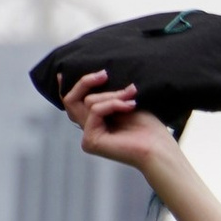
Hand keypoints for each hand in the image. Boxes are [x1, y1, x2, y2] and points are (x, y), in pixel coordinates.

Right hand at [57, 69, 176, 174]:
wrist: (159, 147)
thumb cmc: (148, 127)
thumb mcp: (124, 102)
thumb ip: (107, 94)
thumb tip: (99, 75)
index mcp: (94, 122)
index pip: (73, 103)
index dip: (67, 87)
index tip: (62, 72)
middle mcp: (88, 129)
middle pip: (71, 100)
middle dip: (86, 82)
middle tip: (104, 74)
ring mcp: (88, 136)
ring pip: (89, 102)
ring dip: (113, 96)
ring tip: (132, 97)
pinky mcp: (90, 141)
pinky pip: (96, 110)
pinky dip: (113, 105)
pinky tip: (130, 106)